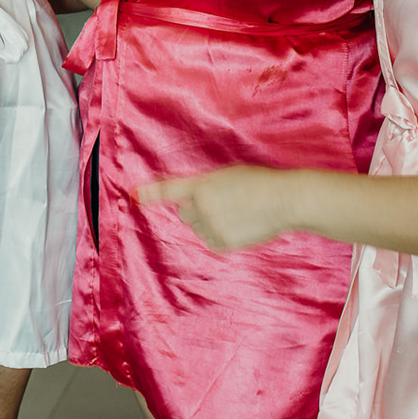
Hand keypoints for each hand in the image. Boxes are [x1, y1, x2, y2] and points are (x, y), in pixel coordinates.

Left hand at [136, 166, 294, 251]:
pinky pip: (212, 242)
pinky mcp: (223, 242)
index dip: (150, 194)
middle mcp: (201, 206)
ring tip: (236, 214)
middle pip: (185, 214)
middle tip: (222, 204)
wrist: (283, 200)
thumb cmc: (259, 182)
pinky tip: (239, 226)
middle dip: (197, 211)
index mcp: (201, 185)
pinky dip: (221, 238)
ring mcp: (211, 226)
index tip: (134, 196)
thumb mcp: (227, 176)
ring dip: (210, 224)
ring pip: (199, 229)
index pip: (169, 190)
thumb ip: (206, 188)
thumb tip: (194, 205)